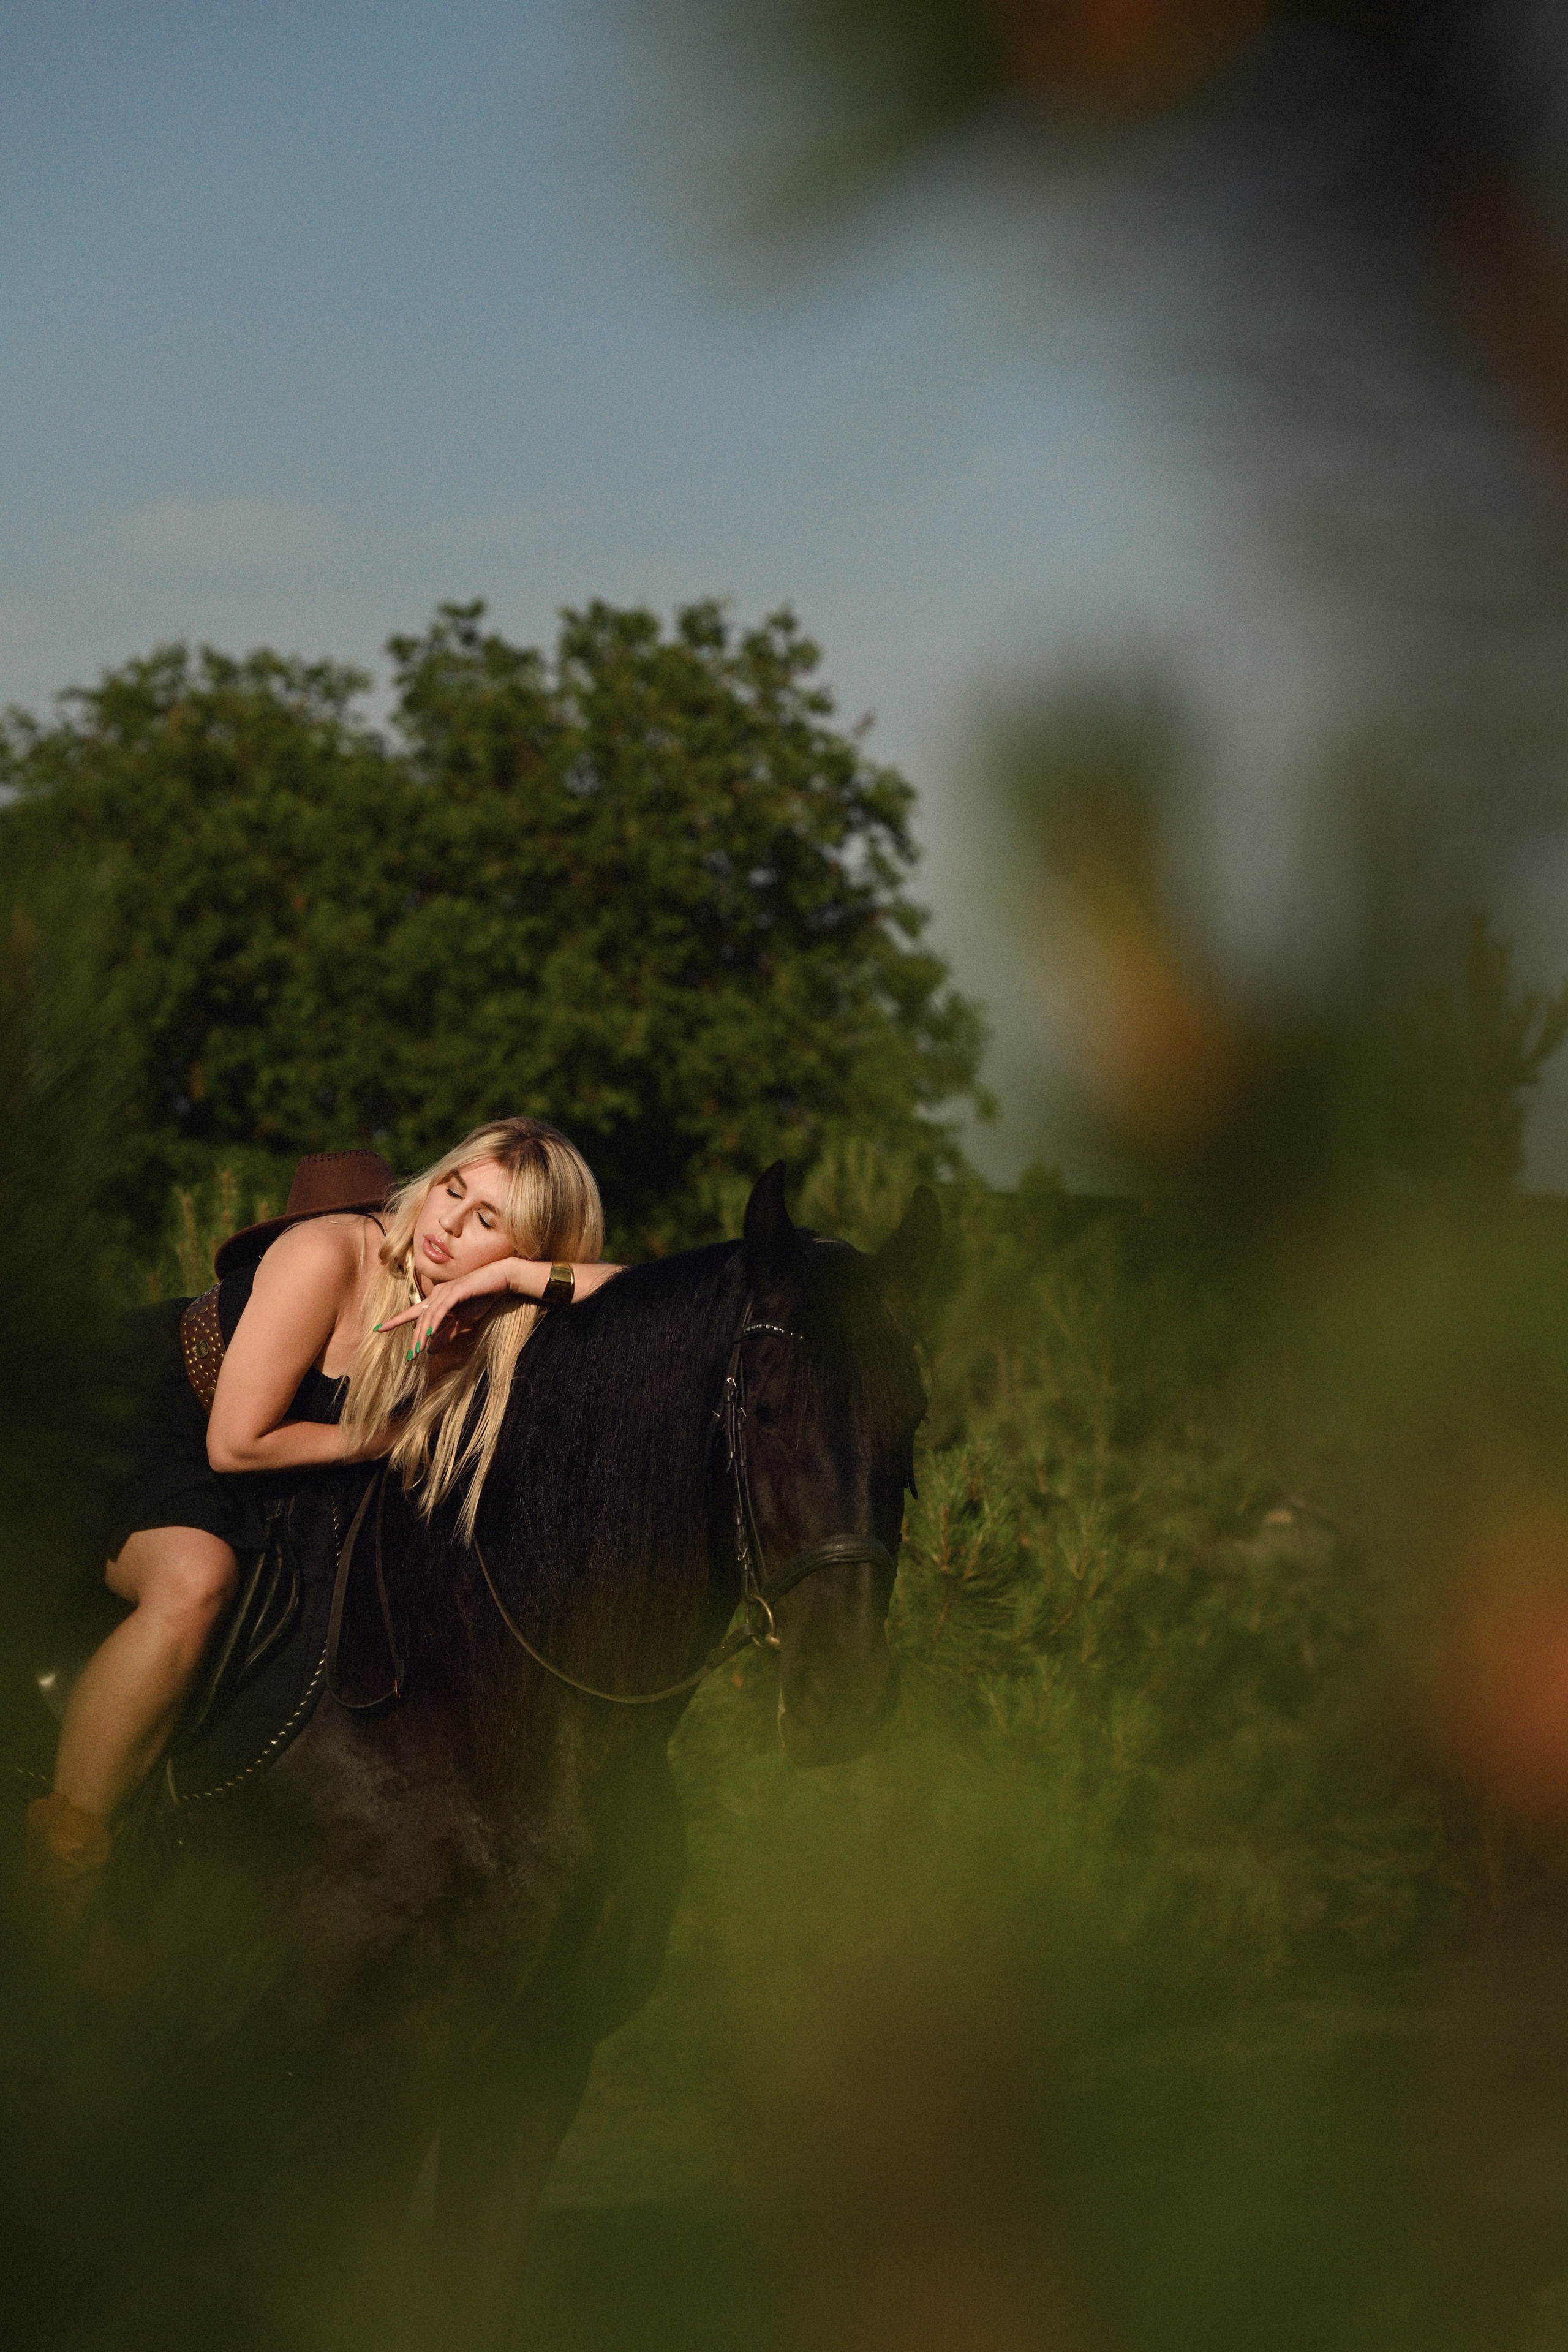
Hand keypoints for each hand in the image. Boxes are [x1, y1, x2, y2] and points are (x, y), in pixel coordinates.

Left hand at [376, 1260, 524, 1359]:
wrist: (500, 1280)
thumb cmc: (482, 1298)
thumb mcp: (463, 1322)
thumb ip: (448, 1335)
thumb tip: (431, 1351)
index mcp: (437, 1300)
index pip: (414, 1312)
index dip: (396, 1320)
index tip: (379, 1328)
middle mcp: (437, 1294)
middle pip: (420, 1318)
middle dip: (414, 1338)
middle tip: (410, 1356)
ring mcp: (446, 1291)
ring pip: (428, 1315)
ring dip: (422, 1334)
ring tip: (418, 1351)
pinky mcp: (456, 1291)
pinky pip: (442, 1309)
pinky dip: (434, 1321)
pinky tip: (429, 1333)